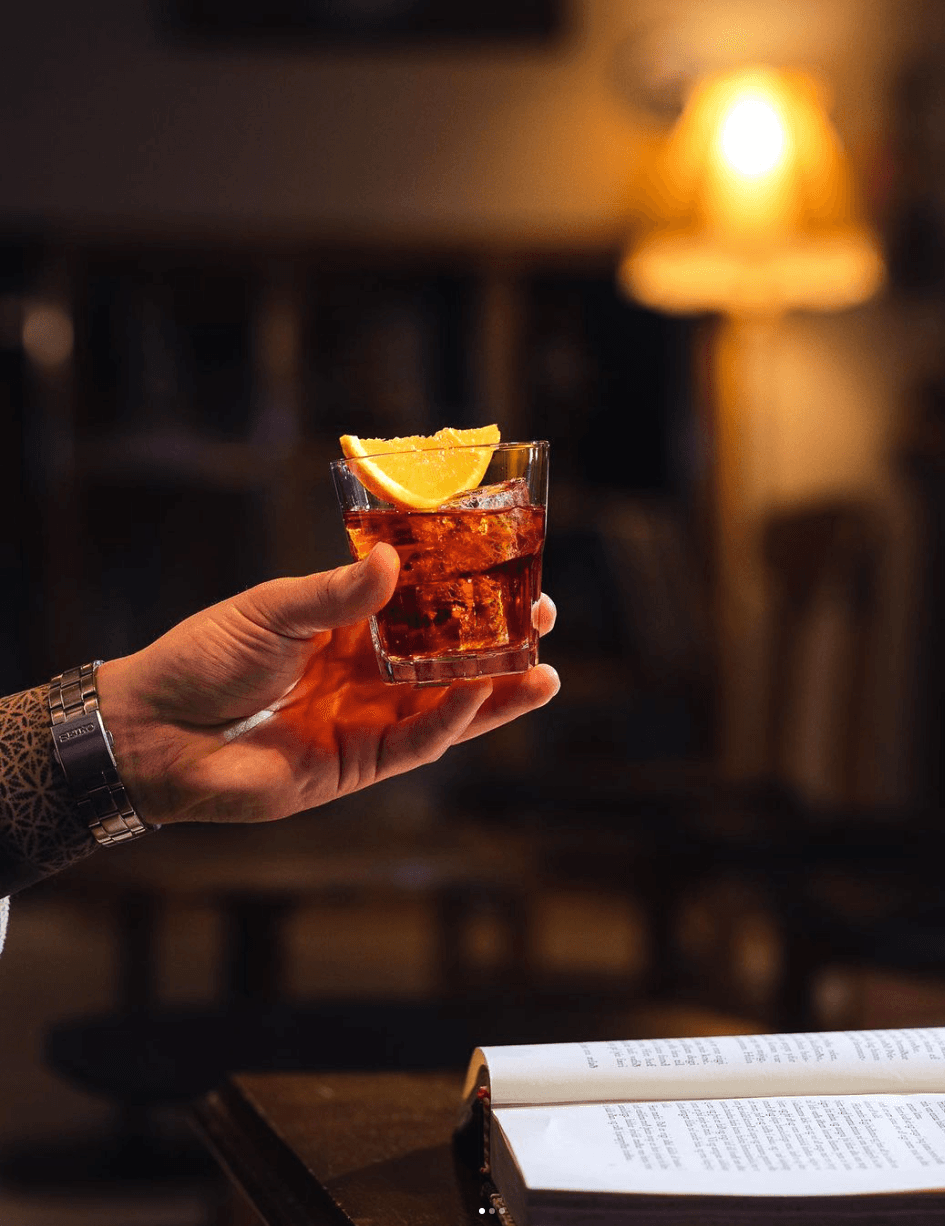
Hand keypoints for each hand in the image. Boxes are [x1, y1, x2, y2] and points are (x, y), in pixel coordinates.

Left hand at [96, 544, 558, 825]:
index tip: (511, 570)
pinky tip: (480, 697)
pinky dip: (449, 723)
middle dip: (500, 645)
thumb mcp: (272, 610)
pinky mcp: (357, 764)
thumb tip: (394, 560)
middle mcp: (367, 672)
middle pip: (450, 659)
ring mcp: (366, 720)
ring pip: (448, 707)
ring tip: (546, 676)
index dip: (468, 593)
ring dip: (497, 693)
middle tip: (543, 622)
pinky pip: (414, 744)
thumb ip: (336, 594)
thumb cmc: (205, 658)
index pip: (423, 607)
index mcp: (348, 626)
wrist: (155, 730)